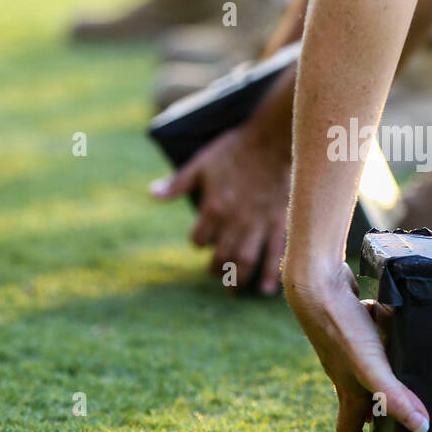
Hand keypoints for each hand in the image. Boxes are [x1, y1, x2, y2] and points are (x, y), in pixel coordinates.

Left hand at [150, 123, 289, 294]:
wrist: (271, 141)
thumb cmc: (234, 150)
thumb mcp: (200, 163)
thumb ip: (177, 183)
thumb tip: (152, 194)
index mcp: (212, 208)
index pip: (199, 239)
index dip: (198, 242)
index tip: (202, 242)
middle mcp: (233, 222)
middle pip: (220, 256)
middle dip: (216, 269)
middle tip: (216, 274)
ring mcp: (258, 224)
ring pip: (245, 261)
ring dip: (238, 280)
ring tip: (233, 290)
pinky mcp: (279, 223)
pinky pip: (274, 254)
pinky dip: (270, 274)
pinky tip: (267, 290)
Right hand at [284, 260, 429, 431]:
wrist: (316, 286)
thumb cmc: (341, 330)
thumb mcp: (372, 370)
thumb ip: (395, 398)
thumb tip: (422, 428)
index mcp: (349, 390)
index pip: (349, 430)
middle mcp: (345, 371)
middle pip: (361, 398)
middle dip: (379, 410)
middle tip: (399, 415)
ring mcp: (346, 346)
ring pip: (368, 364)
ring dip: (387, 367)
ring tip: (409, 366)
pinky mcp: (351, 321)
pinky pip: (370, 333)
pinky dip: (385, 331)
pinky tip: (399, 321)